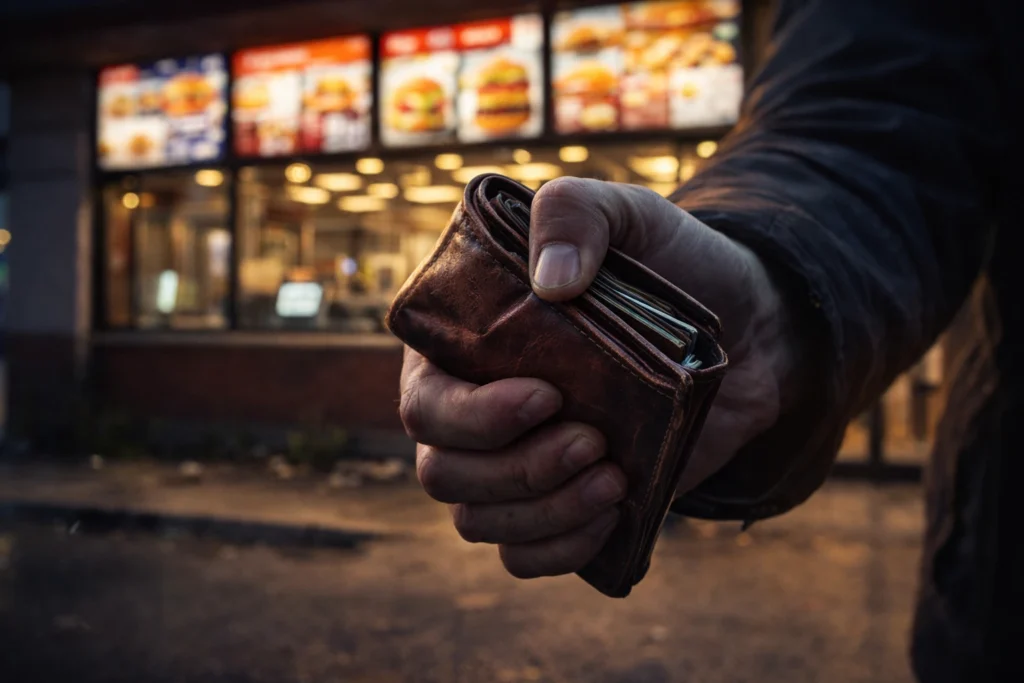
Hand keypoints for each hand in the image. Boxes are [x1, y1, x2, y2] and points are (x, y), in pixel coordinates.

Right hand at [400, 177, 798, 578]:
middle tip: (592, 442)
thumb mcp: (630, 214)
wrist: (747, 327)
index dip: (471, 417)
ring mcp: (518, 460)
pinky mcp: (561, 502)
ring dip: (542, 511)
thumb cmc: (672, 265)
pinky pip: (521, 554)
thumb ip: (576, 212)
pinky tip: (608, 513)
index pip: (424, 403)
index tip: (547, 397)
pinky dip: (556, 549)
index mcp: (468, 346)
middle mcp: (478, 409)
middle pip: (442, 473)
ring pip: (477, 520)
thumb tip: (548, 284)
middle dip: (516, 470)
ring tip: (612, 477)